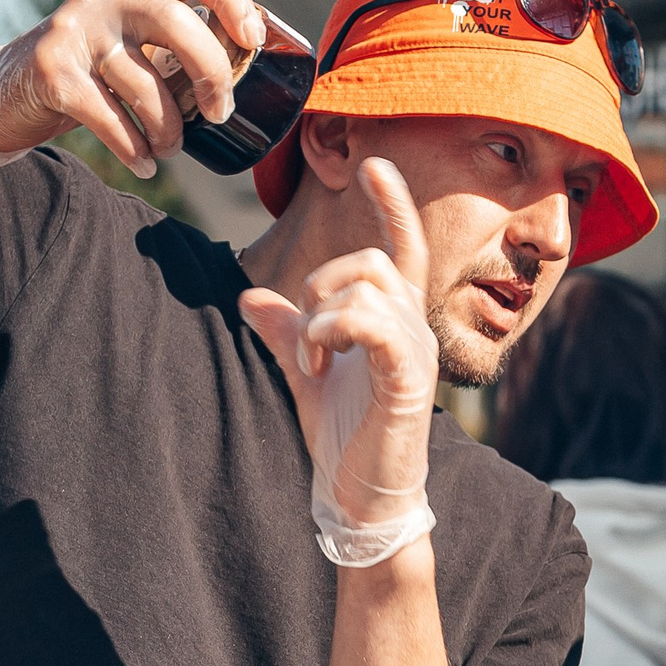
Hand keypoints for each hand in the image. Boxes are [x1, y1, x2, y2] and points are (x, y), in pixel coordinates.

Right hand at [0, 0, 262, 177]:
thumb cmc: (83, 79)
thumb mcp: (127, 48)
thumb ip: (172, 50)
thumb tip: (240, 81)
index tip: (252, 39)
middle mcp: (103, 1)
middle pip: (175, 22)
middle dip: (210, 72)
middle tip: (219, 111)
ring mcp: (74, 34)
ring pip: (144, 84)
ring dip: (168, 130)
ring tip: (168, 150)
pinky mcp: (51, 74)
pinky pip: (110, 119)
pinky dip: (134, 150)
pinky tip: (143, 165)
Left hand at [239, 159, 438, 556]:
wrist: (364, 501)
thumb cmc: (346, 441)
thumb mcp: (306, 376)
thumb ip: (285, 333)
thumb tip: (250, 296)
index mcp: (394, 323)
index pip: (402, 249)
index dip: (393, 205)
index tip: (375, 164)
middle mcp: (413, 329)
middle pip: (370, 262)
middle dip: (322, 285)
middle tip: (306, 340)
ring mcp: (415, 352)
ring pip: (367, 286)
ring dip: (320, 317)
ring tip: (312, 362)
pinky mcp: (408, 378)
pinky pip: (369, 323)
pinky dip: (332, 332)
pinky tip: (320, 364)